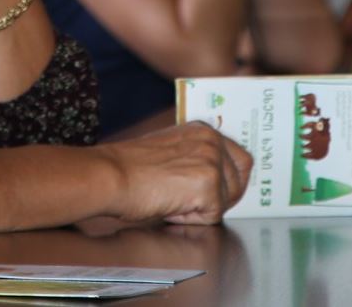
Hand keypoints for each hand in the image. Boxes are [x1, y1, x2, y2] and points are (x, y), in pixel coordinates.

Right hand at [104, 121, 252, 224]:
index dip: (232, 181)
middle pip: (239, 181)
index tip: (222, 193)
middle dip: (220, 197)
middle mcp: (212, 141)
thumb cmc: (130, 167)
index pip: (240, 159)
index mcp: (203, 130)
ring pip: (226, 200)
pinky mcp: (207, 185)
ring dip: (203, 208)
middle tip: (192, 203)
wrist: (111, 175)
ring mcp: (212, 162)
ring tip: (173, 199)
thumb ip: (196, 157)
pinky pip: (212, 216)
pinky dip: (191, 219)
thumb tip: (216, 178)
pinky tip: (170, 206)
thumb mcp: (171, 149)